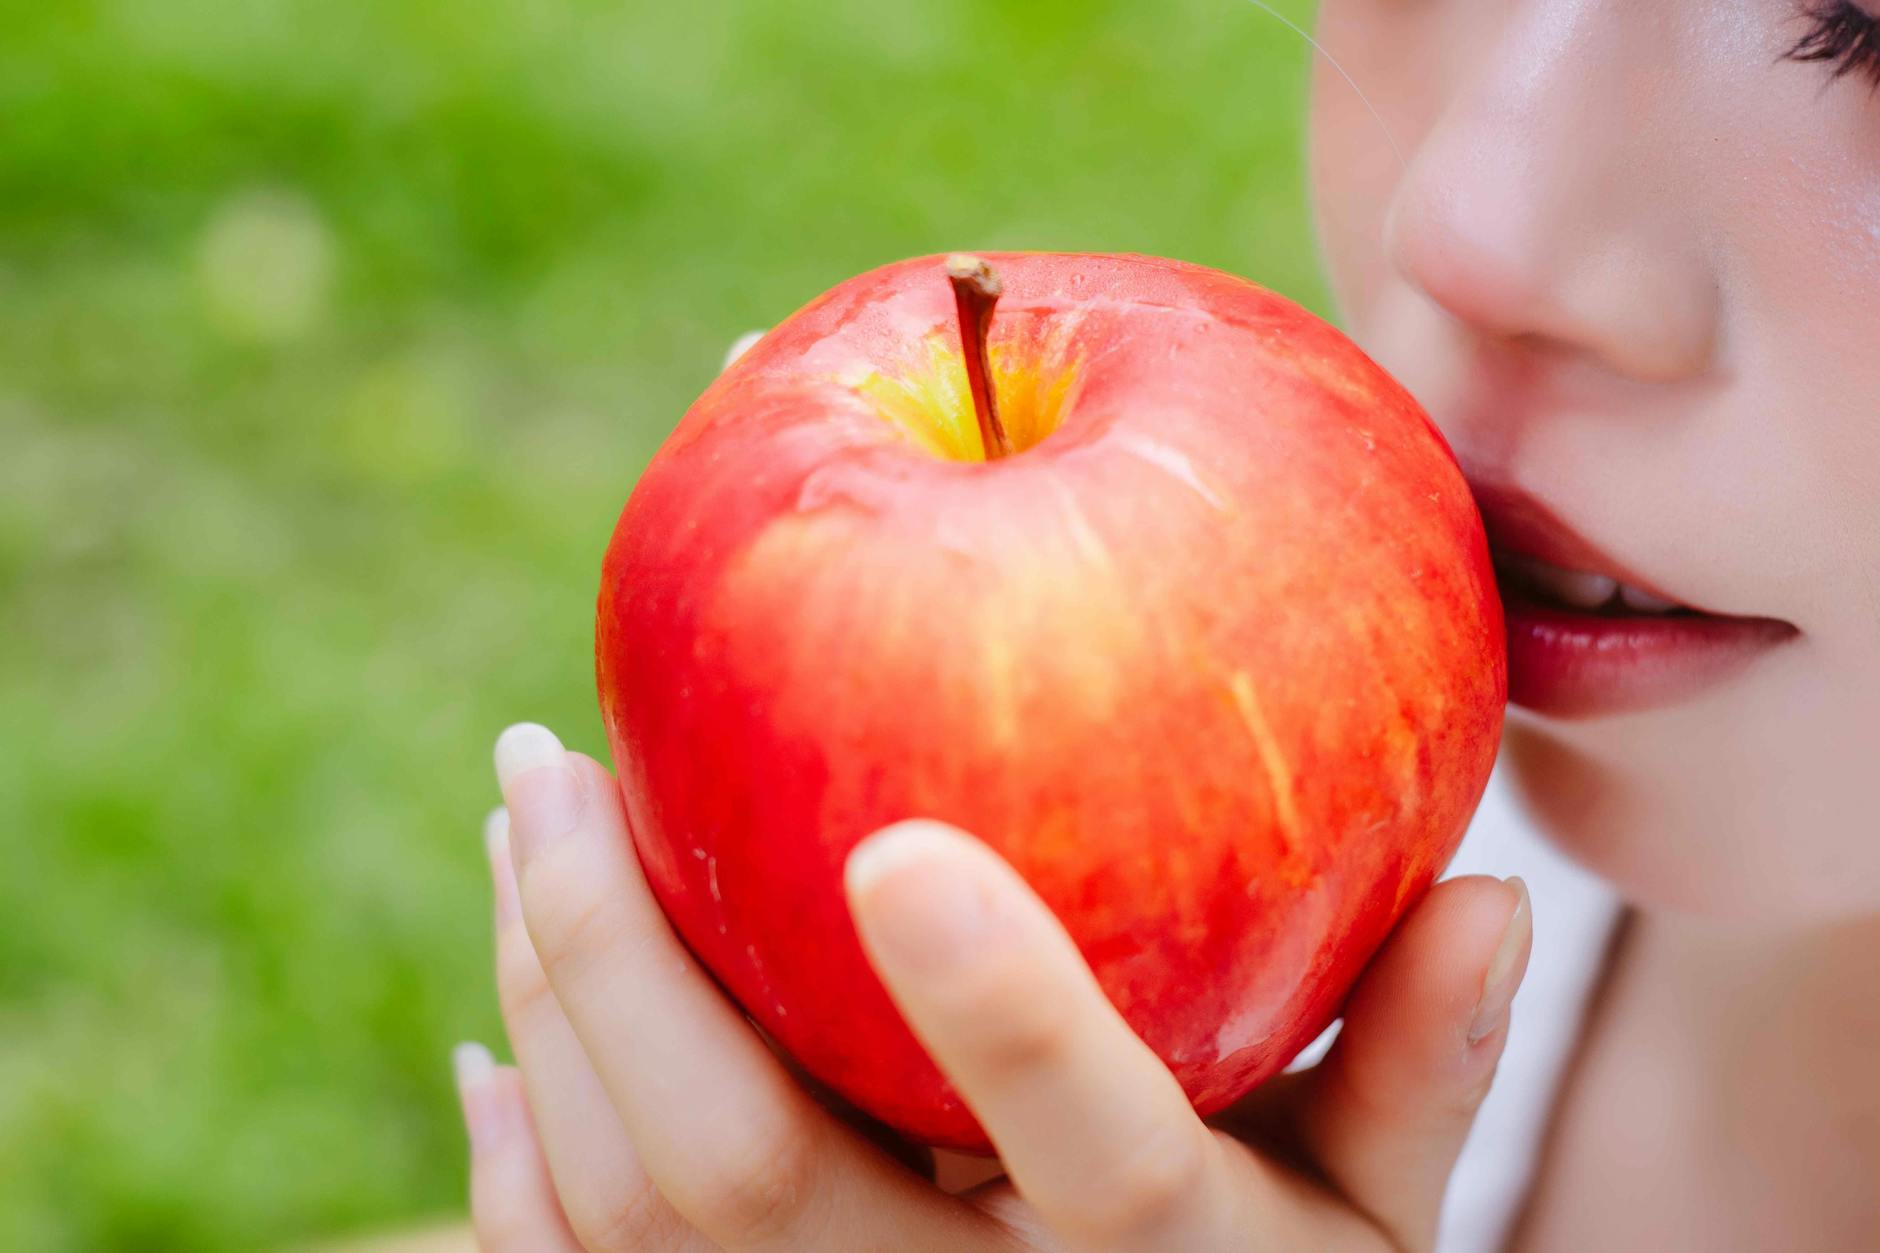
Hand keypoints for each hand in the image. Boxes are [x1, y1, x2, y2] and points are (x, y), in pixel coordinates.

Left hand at [455, 722, 1531, 1251]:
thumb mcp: (1372, 1214)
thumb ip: (1421, 1063)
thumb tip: (1495, 891)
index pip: (1099, 1152)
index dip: (1008, 1010)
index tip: (896, 846)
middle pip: (745, 1172)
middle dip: (619, 952)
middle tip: (550, 760)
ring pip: (626, 1215)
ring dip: (543, 1003)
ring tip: (520, 829)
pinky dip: (514, 1169)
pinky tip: (494, 1043)